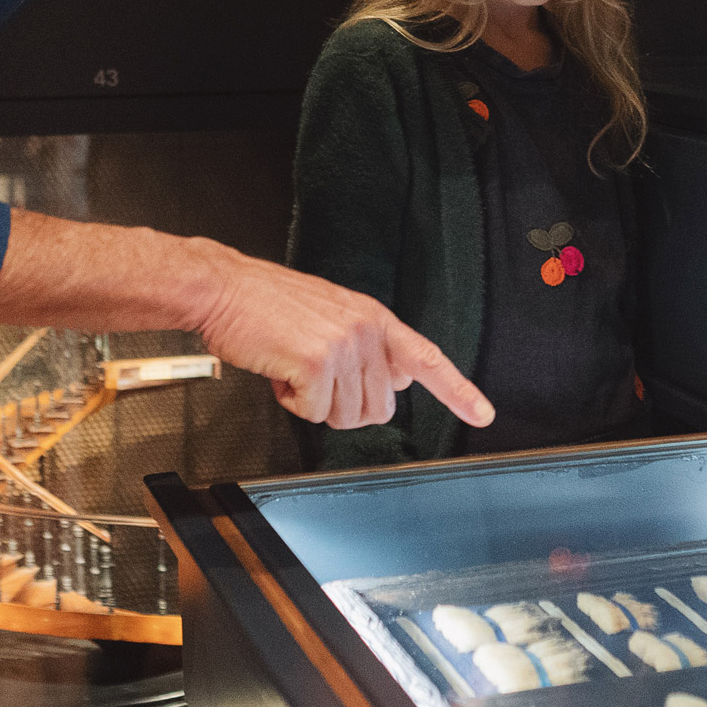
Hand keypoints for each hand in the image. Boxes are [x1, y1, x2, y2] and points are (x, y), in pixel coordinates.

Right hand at [187, 242, 494, 430]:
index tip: (483, 414)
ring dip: (315, 405)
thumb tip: (396, 382)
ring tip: (294, 368)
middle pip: (379, 409)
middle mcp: (367, 331)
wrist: (223, 290)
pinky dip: (293, 403)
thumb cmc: (267, 304)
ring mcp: (345, 347)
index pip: (428, 359)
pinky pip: (315, 414)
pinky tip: (280, 373)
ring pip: (347, 417)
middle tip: (315, 380)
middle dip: (344, 406)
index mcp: (374, 319)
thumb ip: (368, 348)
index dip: (459, 390)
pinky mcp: (317, 363)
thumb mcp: (331, 316)